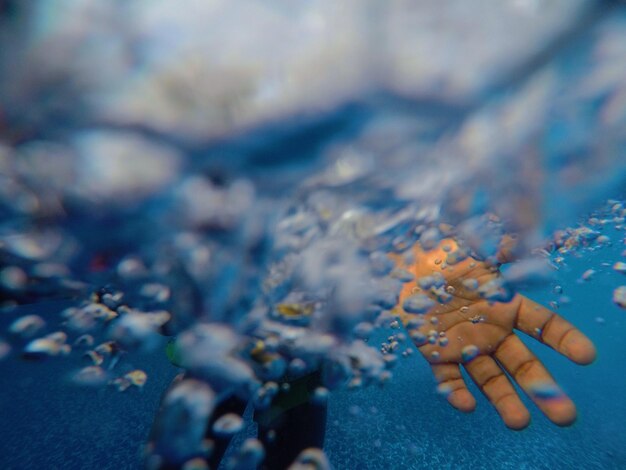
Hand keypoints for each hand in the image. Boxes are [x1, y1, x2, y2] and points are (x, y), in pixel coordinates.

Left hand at [394, 239, 595, 428]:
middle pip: (523, 364)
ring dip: (504, 400)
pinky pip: (449, 378)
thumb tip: (532, 230)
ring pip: (491, 379)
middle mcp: (492, 332)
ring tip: (518, 423)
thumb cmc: (444, 256)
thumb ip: (504, 246)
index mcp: (507, 306)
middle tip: (565, 416)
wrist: (406, 267)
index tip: (586, 356)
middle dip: (543, 388)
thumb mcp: (475, 249)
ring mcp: (467, 346)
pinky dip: (455, 392)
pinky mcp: (439, 355)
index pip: (544, 326)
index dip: (565, 340)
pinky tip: (465, 404)